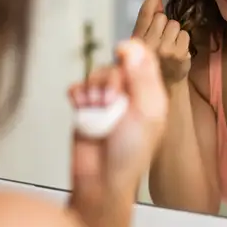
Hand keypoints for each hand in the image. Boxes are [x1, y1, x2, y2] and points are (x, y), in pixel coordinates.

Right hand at [67, 40, 167, 219]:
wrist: (101, 178)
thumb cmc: (130, 151)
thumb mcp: (146, 112)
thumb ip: (142, 78)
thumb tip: (134, 47)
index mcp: (149, 93)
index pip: (143, 59)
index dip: (131, 51)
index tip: (120, 52)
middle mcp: (129, 94)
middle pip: (115, 66)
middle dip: (108, 81)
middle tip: (108, 102)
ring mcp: (106, 100)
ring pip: (95, 75)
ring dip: (92, 89)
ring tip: (95, 109)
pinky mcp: (86, 107)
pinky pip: (78, 88)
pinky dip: (77, 94)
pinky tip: (81, 106)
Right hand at [132, 0, 190, 85]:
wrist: (164, 85)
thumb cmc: (152, 60)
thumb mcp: (143, 41)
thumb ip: (148, 21)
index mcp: (136, 40)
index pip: (145, 14)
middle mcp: (149, 44)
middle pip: (162, 17)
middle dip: (164, 24)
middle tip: (161, 38)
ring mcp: (165, 50)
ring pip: (175, 25)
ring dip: (174, 32)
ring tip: (169, 45)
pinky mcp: (180, 55)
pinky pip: (185, 35)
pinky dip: (183, 41)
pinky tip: (177, 51)